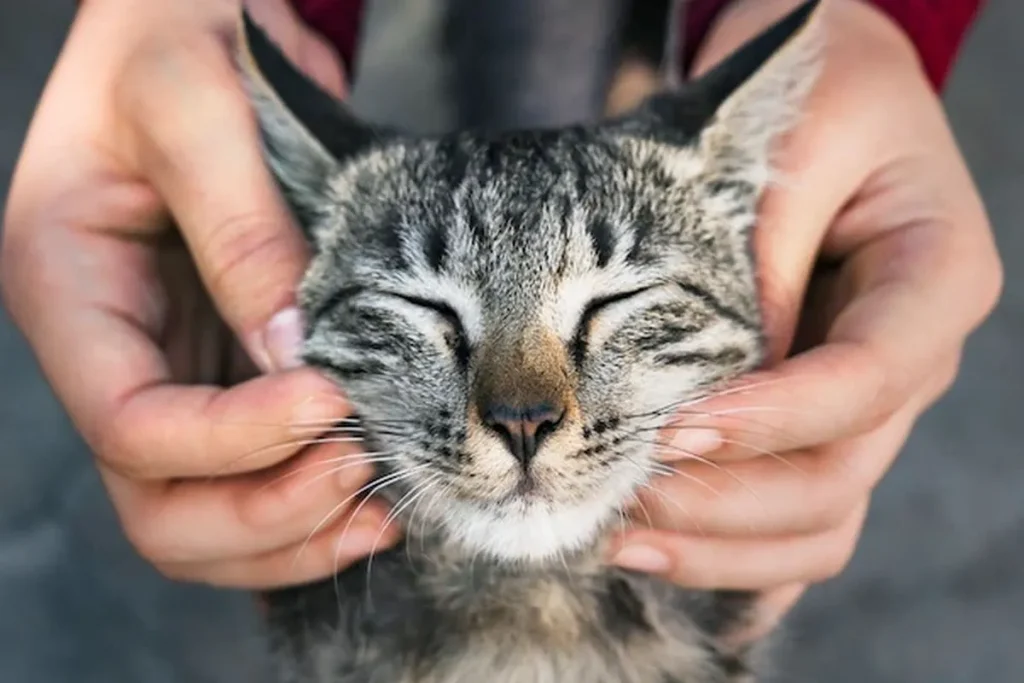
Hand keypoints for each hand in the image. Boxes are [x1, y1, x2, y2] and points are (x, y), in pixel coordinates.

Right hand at [1, 0, 396, 587]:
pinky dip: (311, 504)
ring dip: (291, 530)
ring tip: (381, 505)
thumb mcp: (195, 102)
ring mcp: (173, 368)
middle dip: (262, 511)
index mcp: (68, 289)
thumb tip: (295, 354)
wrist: (196, 19)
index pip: (130, 423)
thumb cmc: (175, 35)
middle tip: (362, 473)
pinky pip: (256, 474)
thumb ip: (239, 228)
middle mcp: (113, 349)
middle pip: (158, 503)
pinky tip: (377, 493)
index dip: (233, 440)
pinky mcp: (230, 368)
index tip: (334, 401)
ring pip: (204, 512)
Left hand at [608, 0, 1002, 639]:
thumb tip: (711, 384)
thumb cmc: (816, 97)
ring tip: (613, 536)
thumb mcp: (796, 139)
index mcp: (935, 281)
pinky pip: (797, 519)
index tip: (673, 427)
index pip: (866, 380)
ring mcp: (867, 403)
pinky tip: (666, 568)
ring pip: (819, 519)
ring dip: (718, 545)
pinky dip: (738, 557)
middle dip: (725, 498)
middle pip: (838, 474)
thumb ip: (762, 256)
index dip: (774, 418)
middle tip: (616, 492)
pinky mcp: (817, 421)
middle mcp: (911, 358)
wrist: (825, 94)